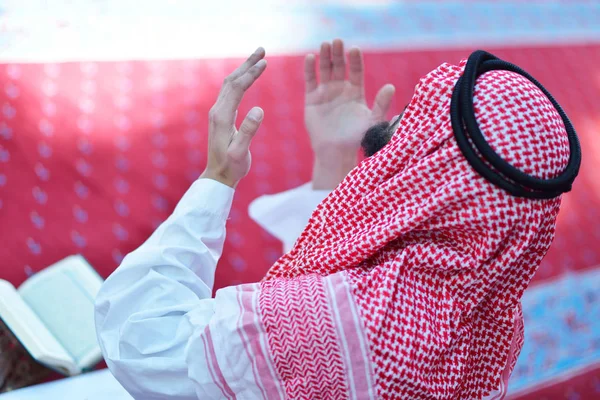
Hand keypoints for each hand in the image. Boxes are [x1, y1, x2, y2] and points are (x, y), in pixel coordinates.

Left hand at [200, 48, 266, 187]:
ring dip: (243, 69)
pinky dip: (240, 80)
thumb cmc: (231, 167)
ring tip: (258, 58)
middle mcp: (217, 111)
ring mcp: (217, 113)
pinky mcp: (220, 117)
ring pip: (230, 84)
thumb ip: (249, 131)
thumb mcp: (241, 152)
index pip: (237, 88)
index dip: (251, 74)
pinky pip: (229, 92)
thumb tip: (259, 109)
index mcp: (222, 117)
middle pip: (232, 80)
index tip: (265, 62)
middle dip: (247, 64)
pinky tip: (247, 77)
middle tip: (262, 50)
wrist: (218, 176)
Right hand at [304, 39, 394, 188]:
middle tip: (337, 41)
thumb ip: (381, 104)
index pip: (356, 70)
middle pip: (339, 66)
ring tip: (325, 44)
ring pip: (325, 70)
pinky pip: (310, 81)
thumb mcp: (372, 121)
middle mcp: (341, 89)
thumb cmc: (356, 139)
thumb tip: (391, 87)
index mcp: (356, 92)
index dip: (355, 60)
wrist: (335, 152)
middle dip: (338, 53)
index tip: (354, 50)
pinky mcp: (312, 99)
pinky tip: (311, 57)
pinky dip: (310, 69)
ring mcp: (326, 93)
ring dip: (325, 56)